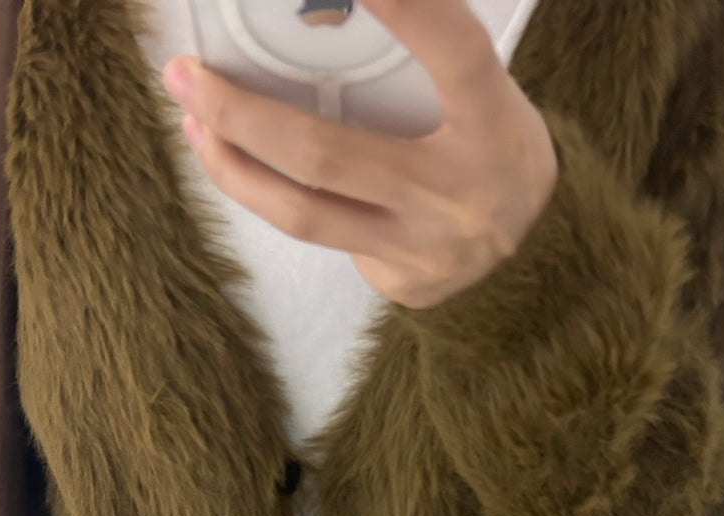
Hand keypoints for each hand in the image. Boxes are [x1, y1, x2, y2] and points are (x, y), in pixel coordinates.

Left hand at [162, 0, 558, 309]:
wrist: (538, 259)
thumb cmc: (496, 156)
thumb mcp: (487, 100)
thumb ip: (428, 65)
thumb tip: (331, 10)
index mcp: (493, 127)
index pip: (452, 51)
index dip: (407, 7)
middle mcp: (454, 194)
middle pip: (326, 156)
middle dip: (240, 114)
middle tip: (185, 76)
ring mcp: (421, 248)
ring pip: (304, 213)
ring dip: (233, 168)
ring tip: (194, 126)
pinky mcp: (401, 281)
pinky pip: (322, 237)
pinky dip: (277, 198)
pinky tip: (248, 170)